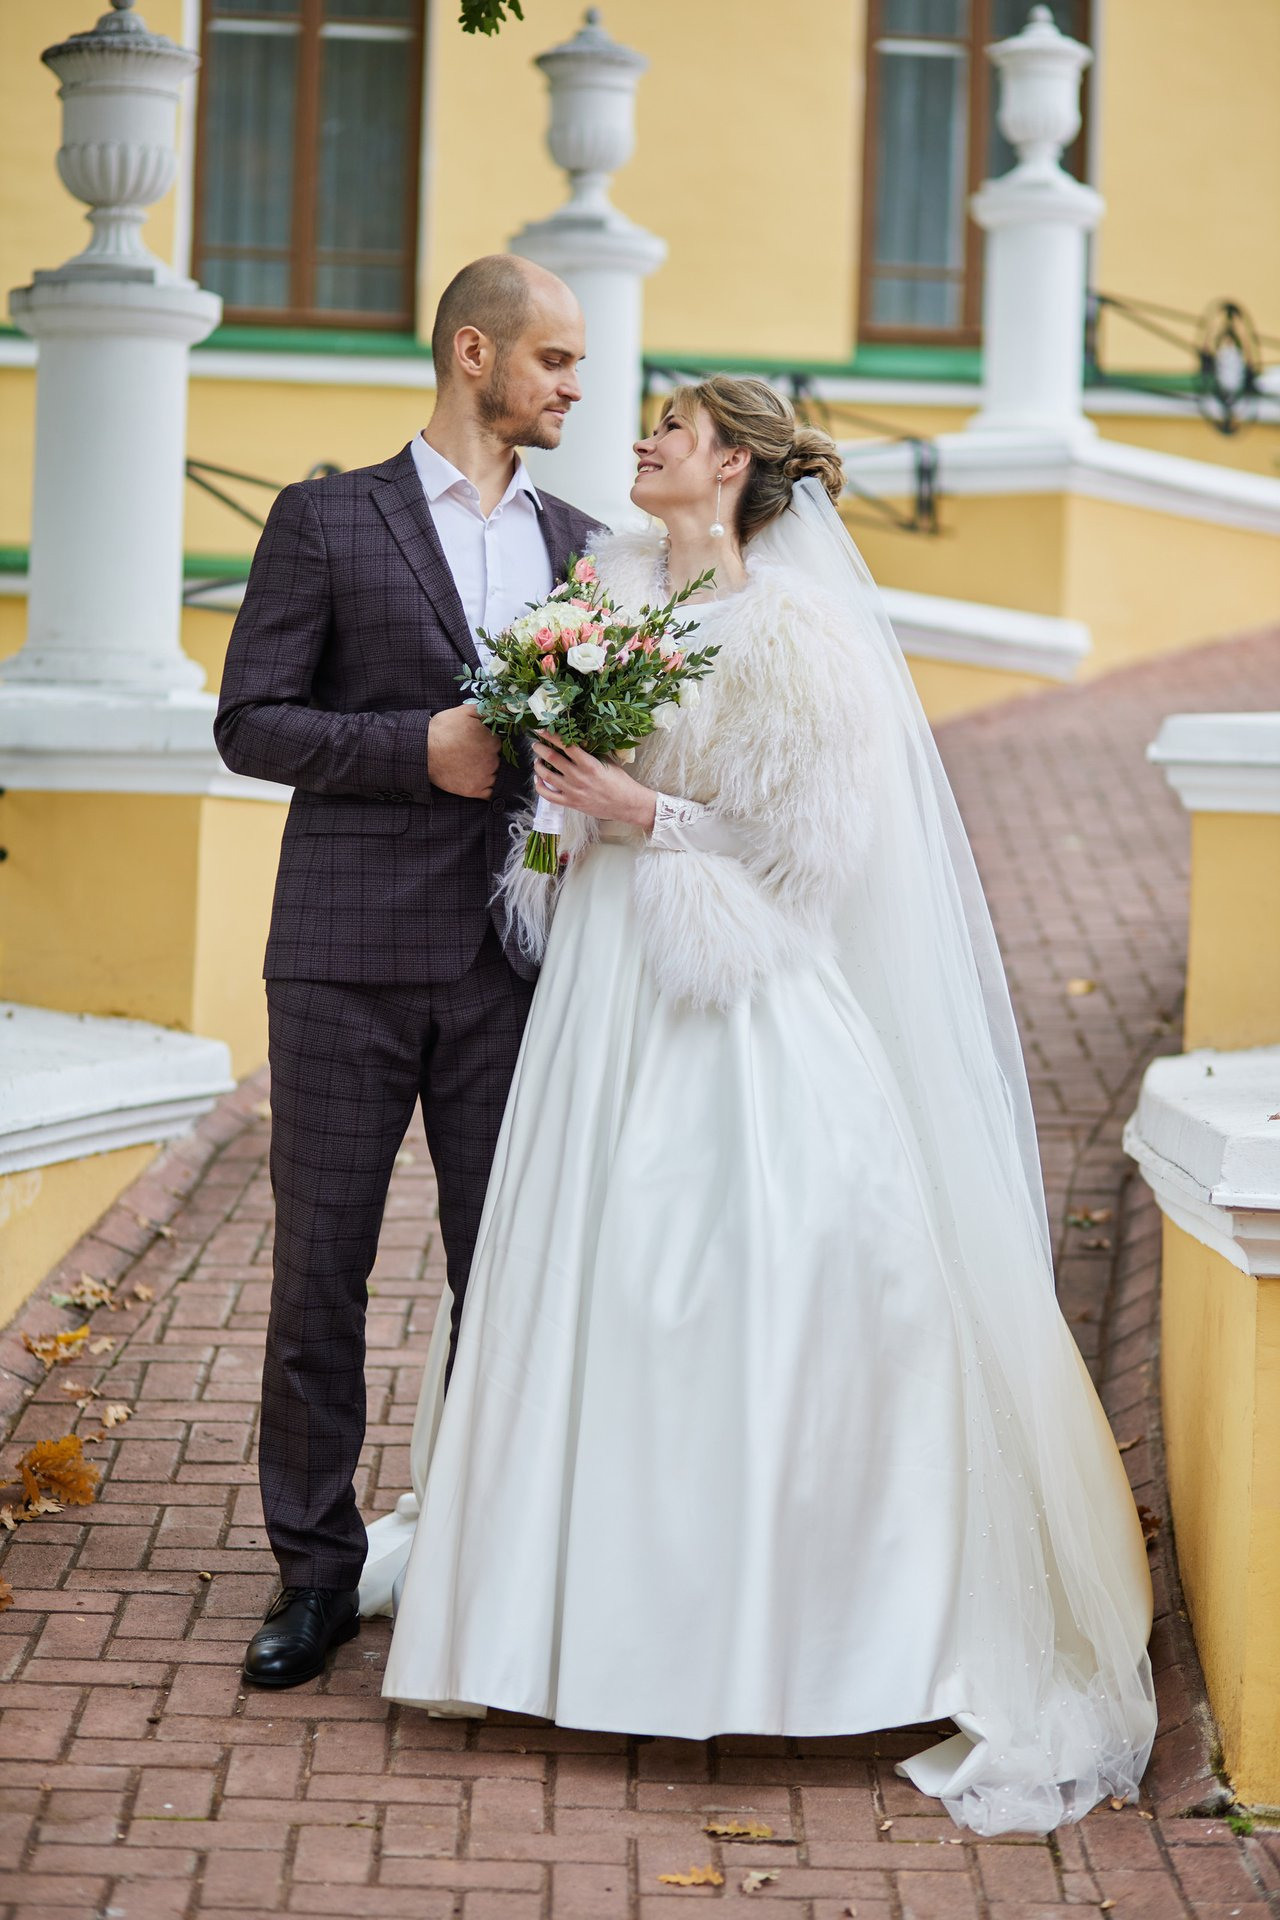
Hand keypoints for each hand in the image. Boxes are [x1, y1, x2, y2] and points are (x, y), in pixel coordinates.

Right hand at [428, 704, 499, 798]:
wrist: (422, 751)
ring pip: (495, 775)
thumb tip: (508, 709)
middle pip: (497, 759)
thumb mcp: (465, 712)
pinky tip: (477, 781)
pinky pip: (490, 793)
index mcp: (492, 742)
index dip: (487, 742)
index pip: (497, 743)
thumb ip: (489, 710)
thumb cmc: (442, 730)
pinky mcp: (475, 791)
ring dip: (488, 772)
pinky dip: (488, 788)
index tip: (476, 742)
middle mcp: (492, 761)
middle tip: (470, 754)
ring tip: (471, 766)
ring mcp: (484, 777)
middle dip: (488, 757)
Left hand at [533, 733, 657, 832]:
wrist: (626, 804)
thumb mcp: (608, 761)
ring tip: (537, 760)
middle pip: (552, 758)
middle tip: (536, 744)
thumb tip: (578, 741)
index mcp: (589, 764)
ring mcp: (573, 791)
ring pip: (547, 776)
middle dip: (540, 748)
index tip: (541, 729)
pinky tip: (538, 778)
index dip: (551, 736)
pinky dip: (539, 786)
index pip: (566, 745)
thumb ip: (592, 752)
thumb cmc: (619, 781)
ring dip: (538, 765)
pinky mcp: (570, 803)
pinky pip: (548, 795)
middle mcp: (578, 777)